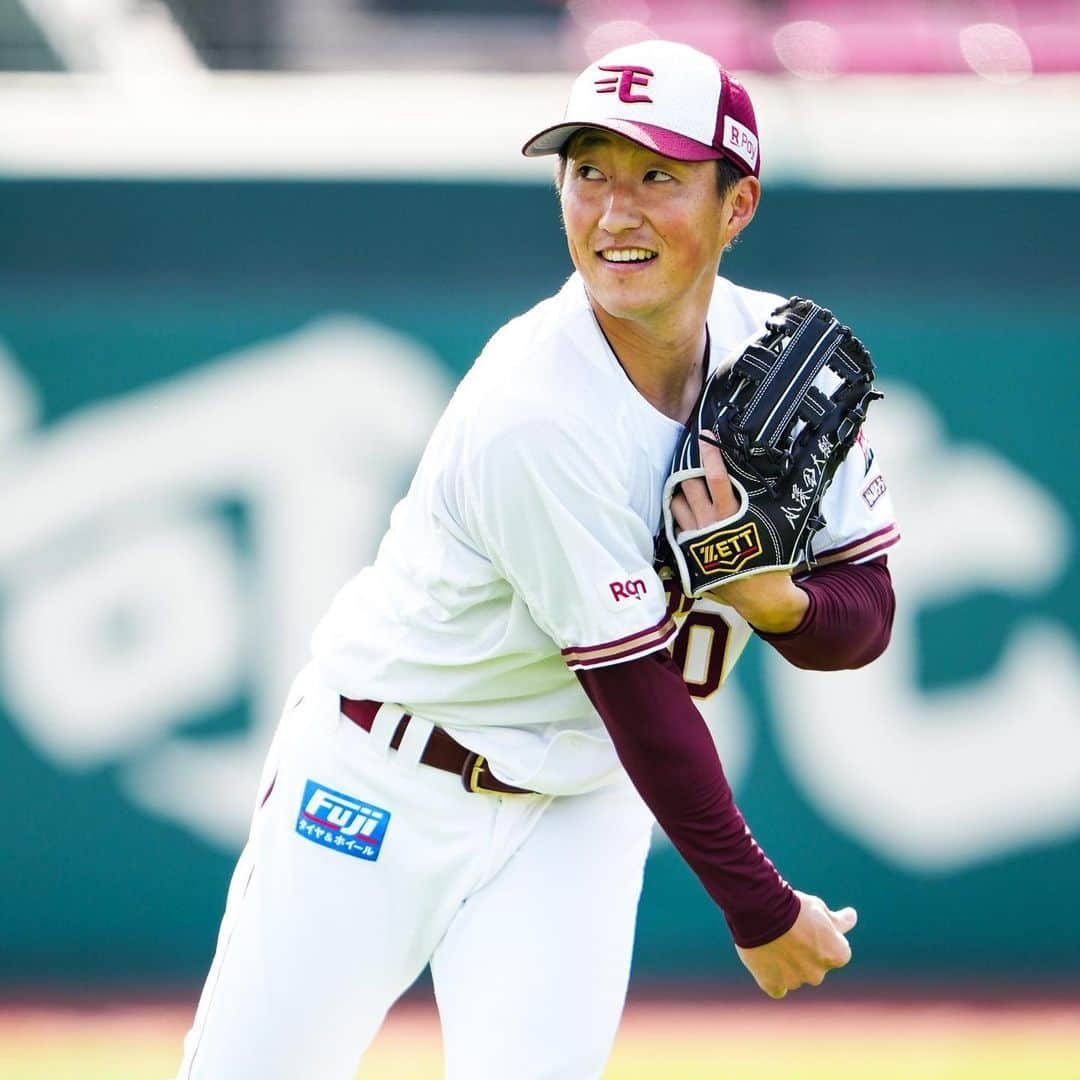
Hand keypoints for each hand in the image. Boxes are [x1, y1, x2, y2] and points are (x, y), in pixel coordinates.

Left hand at [670, 438, 808, 631]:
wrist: (759, 595)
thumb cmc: (772, 559)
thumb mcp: (778, 525)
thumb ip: (776, 499)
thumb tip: (796, 474)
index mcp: (732, 513)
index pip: (715, 477)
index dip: (709, 454)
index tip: (705, 436)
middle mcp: (710, 522)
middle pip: (689, 485)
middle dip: (689, 468)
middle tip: (692, 456)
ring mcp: (696, 536)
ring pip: (677, 502)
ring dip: (679, 489)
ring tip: (687, 481)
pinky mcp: (688, 549)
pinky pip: (675, 523)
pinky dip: (677, 512)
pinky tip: (684, 507)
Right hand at [735, 891, 857, 998]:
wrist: (761, 911)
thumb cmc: (794, 907)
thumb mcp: (819, 908)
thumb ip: (838, 921)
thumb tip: (851, 917)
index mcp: (835, 955)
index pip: (836, 952)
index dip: (823, 938)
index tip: (809, 926)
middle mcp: (818, 974)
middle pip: (814, 966)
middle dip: (805, 954)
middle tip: (789, 931)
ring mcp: (795, 981)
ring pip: (795, 976)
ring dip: (788, 964)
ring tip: (772, 940)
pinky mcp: (772, 984)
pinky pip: (777, 987)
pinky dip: (773, 978)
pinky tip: (766, 962)